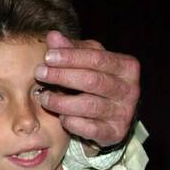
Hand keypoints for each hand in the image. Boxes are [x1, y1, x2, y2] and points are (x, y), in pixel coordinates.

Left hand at [35, 30, 139, 148]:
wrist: (112, 115)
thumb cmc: (96, 82)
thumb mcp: (87, 61)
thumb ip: (71, 49)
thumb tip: (53, 36)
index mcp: (126, 67)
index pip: (97, 58)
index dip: (71, 57)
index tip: (48, 56)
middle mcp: (129, 90)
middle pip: (93, 81)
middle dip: (62, 76)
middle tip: (40, 73)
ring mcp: (123, 113)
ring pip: (89, 106)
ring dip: (61, 101)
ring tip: (43, 97)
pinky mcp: (115, 132)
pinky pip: (89, 129)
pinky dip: (71, 122)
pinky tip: (60, 116)